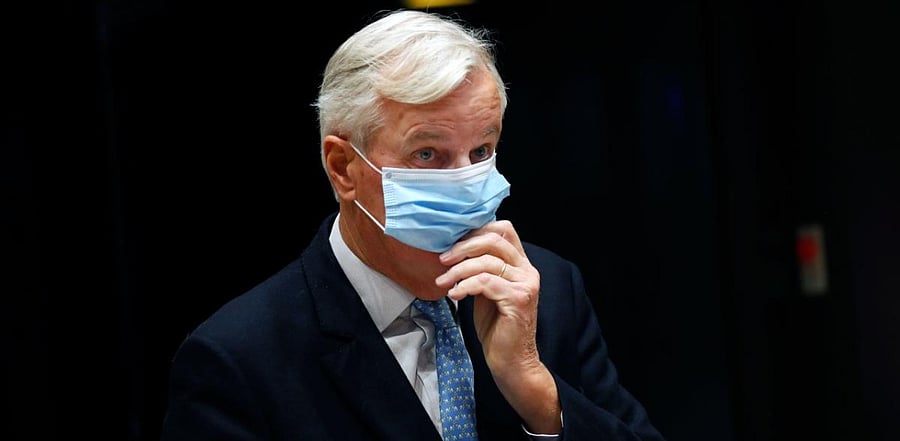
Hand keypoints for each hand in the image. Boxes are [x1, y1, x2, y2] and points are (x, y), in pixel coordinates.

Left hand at [435, 220, 561, 433]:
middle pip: (495, 239)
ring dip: (459, 269)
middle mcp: (528, 270)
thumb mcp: (486, 291)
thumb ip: (480, 269)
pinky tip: (454, 294)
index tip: (453, 243)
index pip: (504, 229)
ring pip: (488, 261)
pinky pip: (486, 282)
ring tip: (443, 281)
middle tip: (443, 259)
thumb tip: (455, 250)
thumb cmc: (496, 328)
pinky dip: (466, 285)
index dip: (476, 230)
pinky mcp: (519, 299)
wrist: (511, 360)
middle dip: (464, 246)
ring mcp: (526, 284)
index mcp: (521, 264)